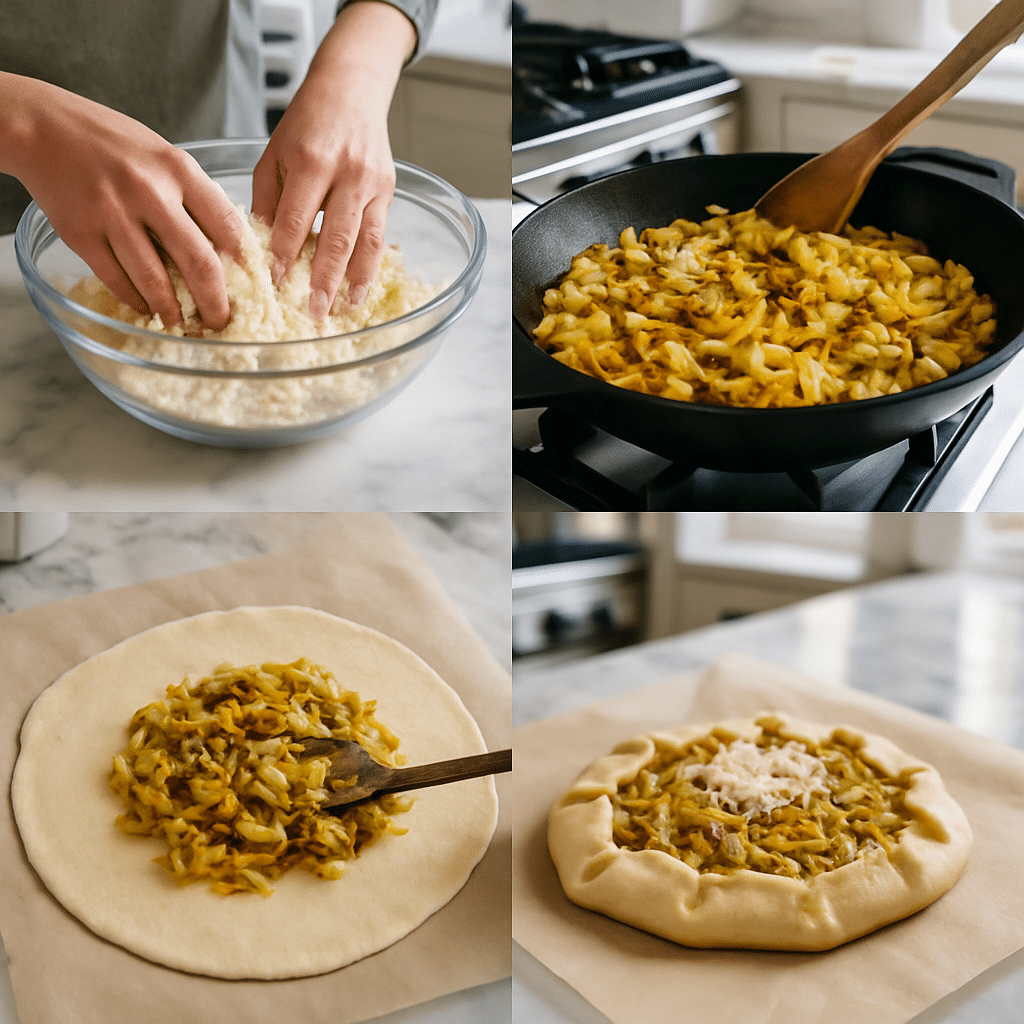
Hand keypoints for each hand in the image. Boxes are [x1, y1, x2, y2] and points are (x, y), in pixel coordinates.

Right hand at [2, 73, 241, 329]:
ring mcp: (112, 213)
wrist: (43, 126)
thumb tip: (226, 245)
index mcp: (178, 169)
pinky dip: (135, 300)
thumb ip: (193, 195)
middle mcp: (148, 191)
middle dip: (215, 303)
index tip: (250, 287)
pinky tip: (145, 307)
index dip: (244, 264)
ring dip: (172, 310)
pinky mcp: (80, 232)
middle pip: (198, 263)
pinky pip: (116, 279)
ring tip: (182, 323)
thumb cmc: (112, 142)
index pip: (227, 225)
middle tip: (220, 322)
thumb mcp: (164, 155)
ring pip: (154, 280)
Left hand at [251, 1, 415, 319]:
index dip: (286, 256)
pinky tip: (360, 290)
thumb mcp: (274, 154)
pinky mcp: (389, 191)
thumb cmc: (306, 124)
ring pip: (366, 241)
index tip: (276, 286)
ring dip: (355, 280)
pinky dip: (370, 267)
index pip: (296, 220)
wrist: (351, 90)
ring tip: (343, 310)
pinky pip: (380, 236)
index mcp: (311, 161)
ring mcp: (372, 183)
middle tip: (313, 312)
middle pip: (336, 236)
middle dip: (324, 279)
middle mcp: (347, 173)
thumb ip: (268, 201)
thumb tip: (259, 248)